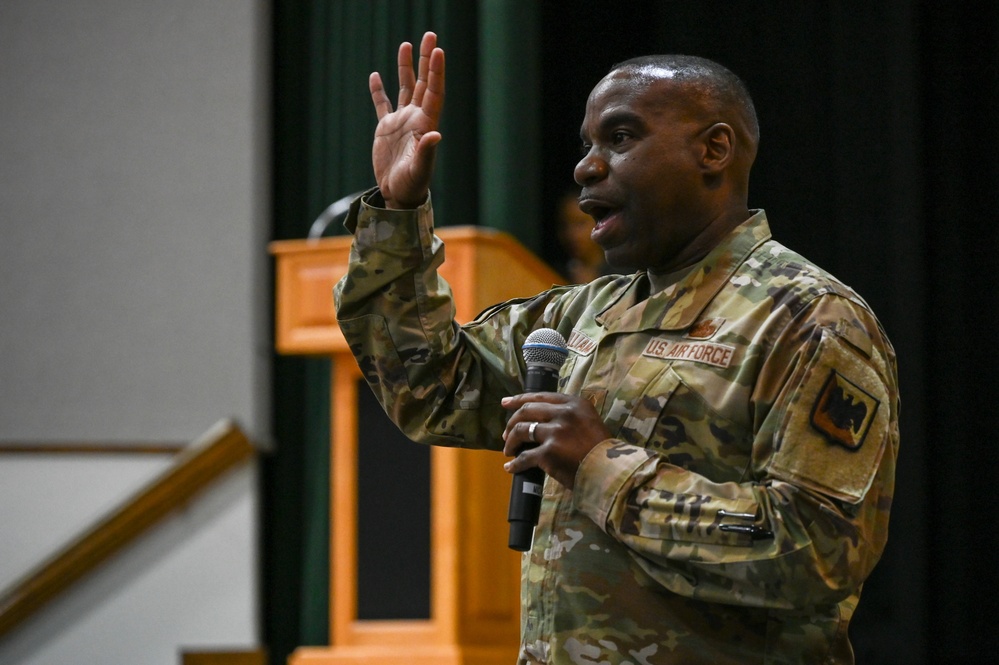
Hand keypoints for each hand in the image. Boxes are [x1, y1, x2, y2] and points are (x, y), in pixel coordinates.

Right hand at [369, 32, 444, 208]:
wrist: (398, 195)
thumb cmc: (412, 185)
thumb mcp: (420, 170)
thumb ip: (426, 152)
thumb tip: (435, 136)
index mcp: (426, 124)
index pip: (433, 92)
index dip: (436, 72)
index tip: (438, 51)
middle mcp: (416, 118)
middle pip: (422, 82)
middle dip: (426, 59)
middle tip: (430, 35)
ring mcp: (401, 122)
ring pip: (404, 87)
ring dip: (405, 67)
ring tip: (406, 44)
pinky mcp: (386, 128)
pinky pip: (382, 104)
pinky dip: (378, 90)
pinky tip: (375, 75)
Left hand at [501, 393, 611, 488]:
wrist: (610, 472)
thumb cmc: (601, 450)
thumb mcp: (588, 422)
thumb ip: (568, 415)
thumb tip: (540, 420)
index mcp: (574, 403)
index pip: (539, 396)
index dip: (519, 400)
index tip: (506, 403)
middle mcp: (564, 413)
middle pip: (526, 411)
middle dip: (511, 422)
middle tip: (506, 434)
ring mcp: (555, 432)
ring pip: (521, 431)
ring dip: (511, 441)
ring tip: (509, 450)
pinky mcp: (549, 452)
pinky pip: (524, 457)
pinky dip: (515, 463)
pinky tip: (511, 467)